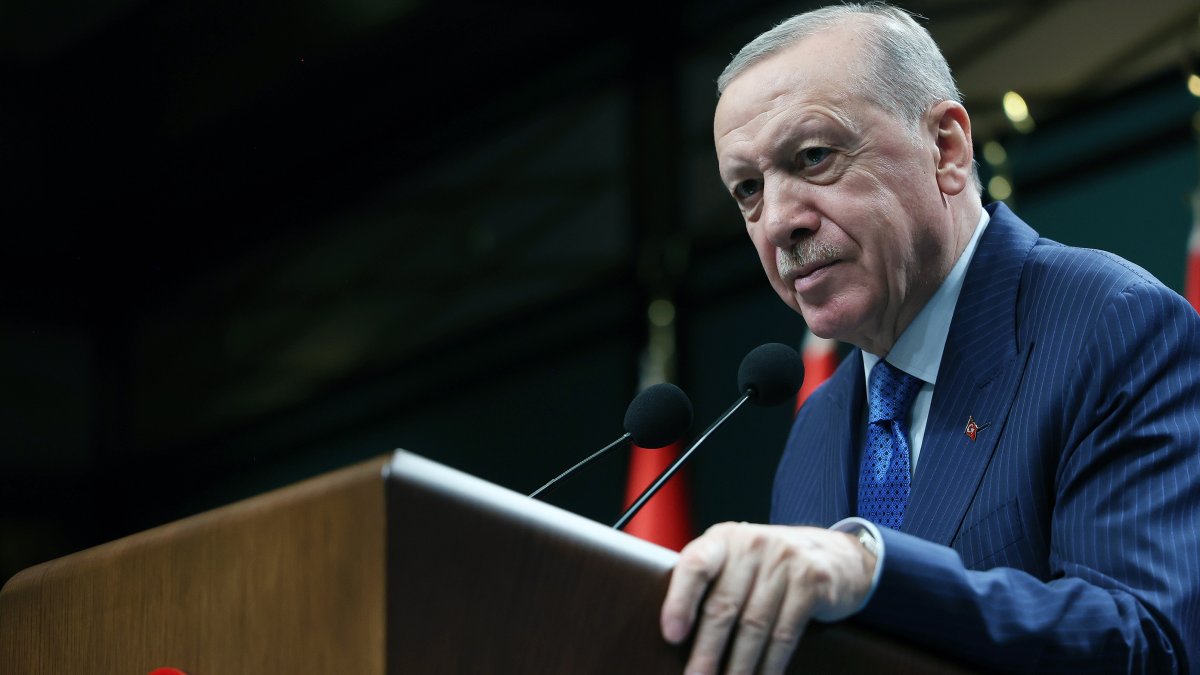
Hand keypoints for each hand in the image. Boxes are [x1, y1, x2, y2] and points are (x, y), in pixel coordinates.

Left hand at [660, 523, 875, 674]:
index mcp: (724, 540)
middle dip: (707, 651)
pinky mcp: (812, 582)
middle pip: (724, 605)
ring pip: (754, 625)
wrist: (837, 555)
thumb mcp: (739, 561)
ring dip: (739, 665)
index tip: (671, 636)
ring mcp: (785, 561)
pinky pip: (785, 633)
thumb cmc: (771, 566)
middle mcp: (752, 545)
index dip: (680, 601)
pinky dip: (770, 664)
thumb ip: (712, 584)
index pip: (695, 565)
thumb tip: (678, 637)